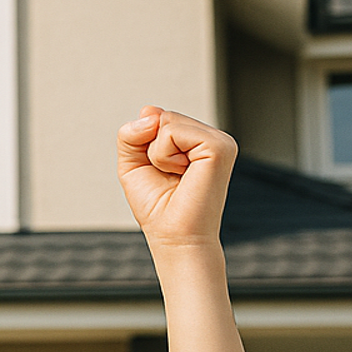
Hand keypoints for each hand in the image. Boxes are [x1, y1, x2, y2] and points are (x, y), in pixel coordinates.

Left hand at [117, 106, 236, 250]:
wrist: (175, 238)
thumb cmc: (157, 206)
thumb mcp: (132, 163)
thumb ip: (131, 132)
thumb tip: (151, 113)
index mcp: (196, 139)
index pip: (156, 116)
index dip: (144, 144)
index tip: (161, 172)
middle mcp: (211, 137)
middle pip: (160, 116)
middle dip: (150, 148)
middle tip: (169, 177)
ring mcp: (220, 140)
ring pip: (165, 121)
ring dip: (157, 153)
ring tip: (177, 176)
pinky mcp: (220, 146)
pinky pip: (171, 130)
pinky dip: (164, 155)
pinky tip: (183, 174)